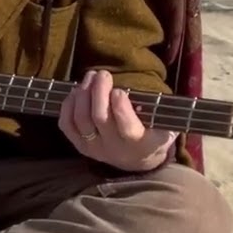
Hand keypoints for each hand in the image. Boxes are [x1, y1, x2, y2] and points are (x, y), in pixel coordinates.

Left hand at [58, 69, 176, 172]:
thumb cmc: (154, 133)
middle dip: (98, 91)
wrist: (138, 159)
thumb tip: (151, 95)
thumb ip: (161, 112)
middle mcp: (115, 149)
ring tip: (90, 77)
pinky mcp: (79, 145)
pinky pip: (66, 125)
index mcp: (142, 144)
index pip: (128, 129)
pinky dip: (68, 105)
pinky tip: (76, 91)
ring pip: (81, 119)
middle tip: (103, 74)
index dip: (121, 108)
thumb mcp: (166, 124)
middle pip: (99, 118)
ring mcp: (94, 148)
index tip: (119, 90)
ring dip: (82, 94)